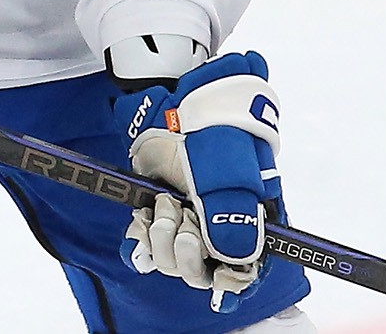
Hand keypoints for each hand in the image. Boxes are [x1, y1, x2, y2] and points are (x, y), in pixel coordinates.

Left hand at [114, 51, 282, 312]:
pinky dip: (140, 236)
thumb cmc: (214, 137)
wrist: (175, 106)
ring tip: (163, 202)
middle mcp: (214, 228)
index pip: (241, 273)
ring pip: (169, 261)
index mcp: (244, 223)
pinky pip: (143, 245)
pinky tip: (142, 217)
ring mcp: (184, 219)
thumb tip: (233, 263)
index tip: (218, 273)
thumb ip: (235, 222)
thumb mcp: (231, 178)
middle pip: (199, 272)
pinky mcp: (155, 210)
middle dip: (187, 250)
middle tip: (181, 214)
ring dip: (163, 235)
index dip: (229, 279)